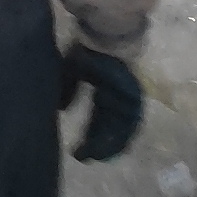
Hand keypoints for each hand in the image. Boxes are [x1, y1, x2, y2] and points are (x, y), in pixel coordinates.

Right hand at [61, 45, 145, 162]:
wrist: (109, 38)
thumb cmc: (88, 51)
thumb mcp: (71, 71)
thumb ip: (66, 90)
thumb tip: (61, 109)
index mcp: (103, 89)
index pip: (98, 117)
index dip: (91, 134)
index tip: (80, 150)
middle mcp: (117, 96)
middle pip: (109, 126)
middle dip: (99, 143)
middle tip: (89, 159)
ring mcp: (128, 98)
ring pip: (120, 127)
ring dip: (110, 143)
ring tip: (100, 158)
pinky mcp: (134, 98)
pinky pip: (129, 122)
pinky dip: (122, 136)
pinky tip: (114, 147)